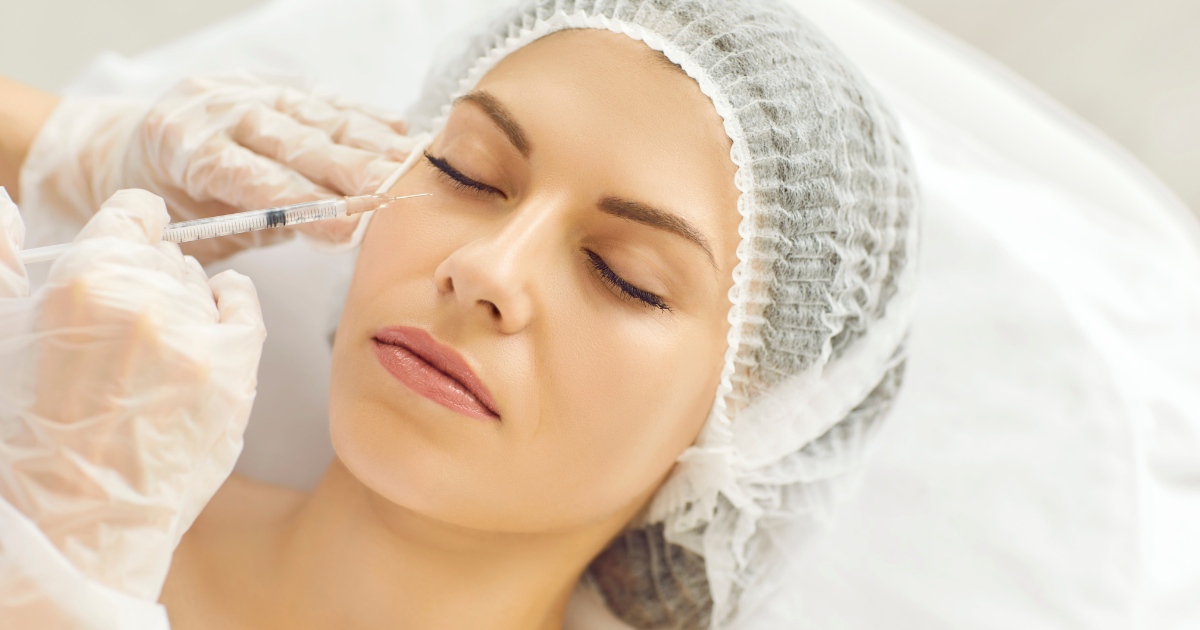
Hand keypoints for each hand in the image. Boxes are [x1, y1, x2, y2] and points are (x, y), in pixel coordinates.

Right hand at [0, 188, 265, 600]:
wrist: (75, 521)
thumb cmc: (27, 435)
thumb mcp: (1, 338)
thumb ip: (4, 262)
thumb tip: (3, 202)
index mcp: (84, 283)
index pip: (132, 215)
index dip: (127, 229)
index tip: (127, 242)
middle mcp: (147, 301)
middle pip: (166, 256)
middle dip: (146, 279)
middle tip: (123, 325)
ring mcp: (198, 340)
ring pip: (201, 285)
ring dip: (182, 302)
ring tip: (152, 345)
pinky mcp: (236, 375)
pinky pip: (246, 309)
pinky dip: (233, 301)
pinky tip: (220, 304)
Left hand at [20, 72, 416, 263]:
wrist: (125, 149)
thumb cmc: (163, 205)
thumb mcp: (194, 229)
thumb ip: (257, 227)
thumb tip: (335, 231)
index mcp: (183, 146)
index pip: (253, 177)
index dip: (304, 202)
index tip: (347, 228)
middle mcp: (217, 109)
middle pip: (296, 141)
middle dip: (350, 170)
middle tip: (393, 196)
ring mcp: (246, 90)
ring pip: (318, 117)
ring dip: (371, 144)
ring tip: (413, 168)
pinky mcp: (270, 85)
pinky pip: (324, 101)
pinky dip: (365, 118)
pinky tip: (400, 134)